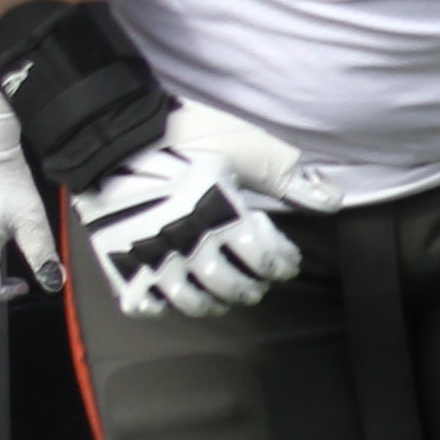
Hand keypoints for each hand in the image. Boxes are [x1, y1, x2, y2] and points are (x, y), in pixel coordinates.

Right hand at [71, 102, 343, 319]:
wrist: (108, 133)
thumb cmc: (182, 134)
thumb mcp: (243, 149)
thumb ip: (286, 179)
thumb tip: (331, 201)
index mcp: (223, 217)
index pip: (267, 260)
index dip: (283, 265)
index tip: (286, 262)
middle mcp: (189, 243)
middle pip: (231, 287)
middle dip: (252, 288)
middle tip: (257, 284)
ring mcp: (150, 256)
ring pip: (190, 302)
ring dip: (213, 304)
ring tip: (222, 297)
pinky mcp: (117, 261)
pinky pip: (142, 303)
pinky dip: (162, 307)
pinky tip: (173, 297)